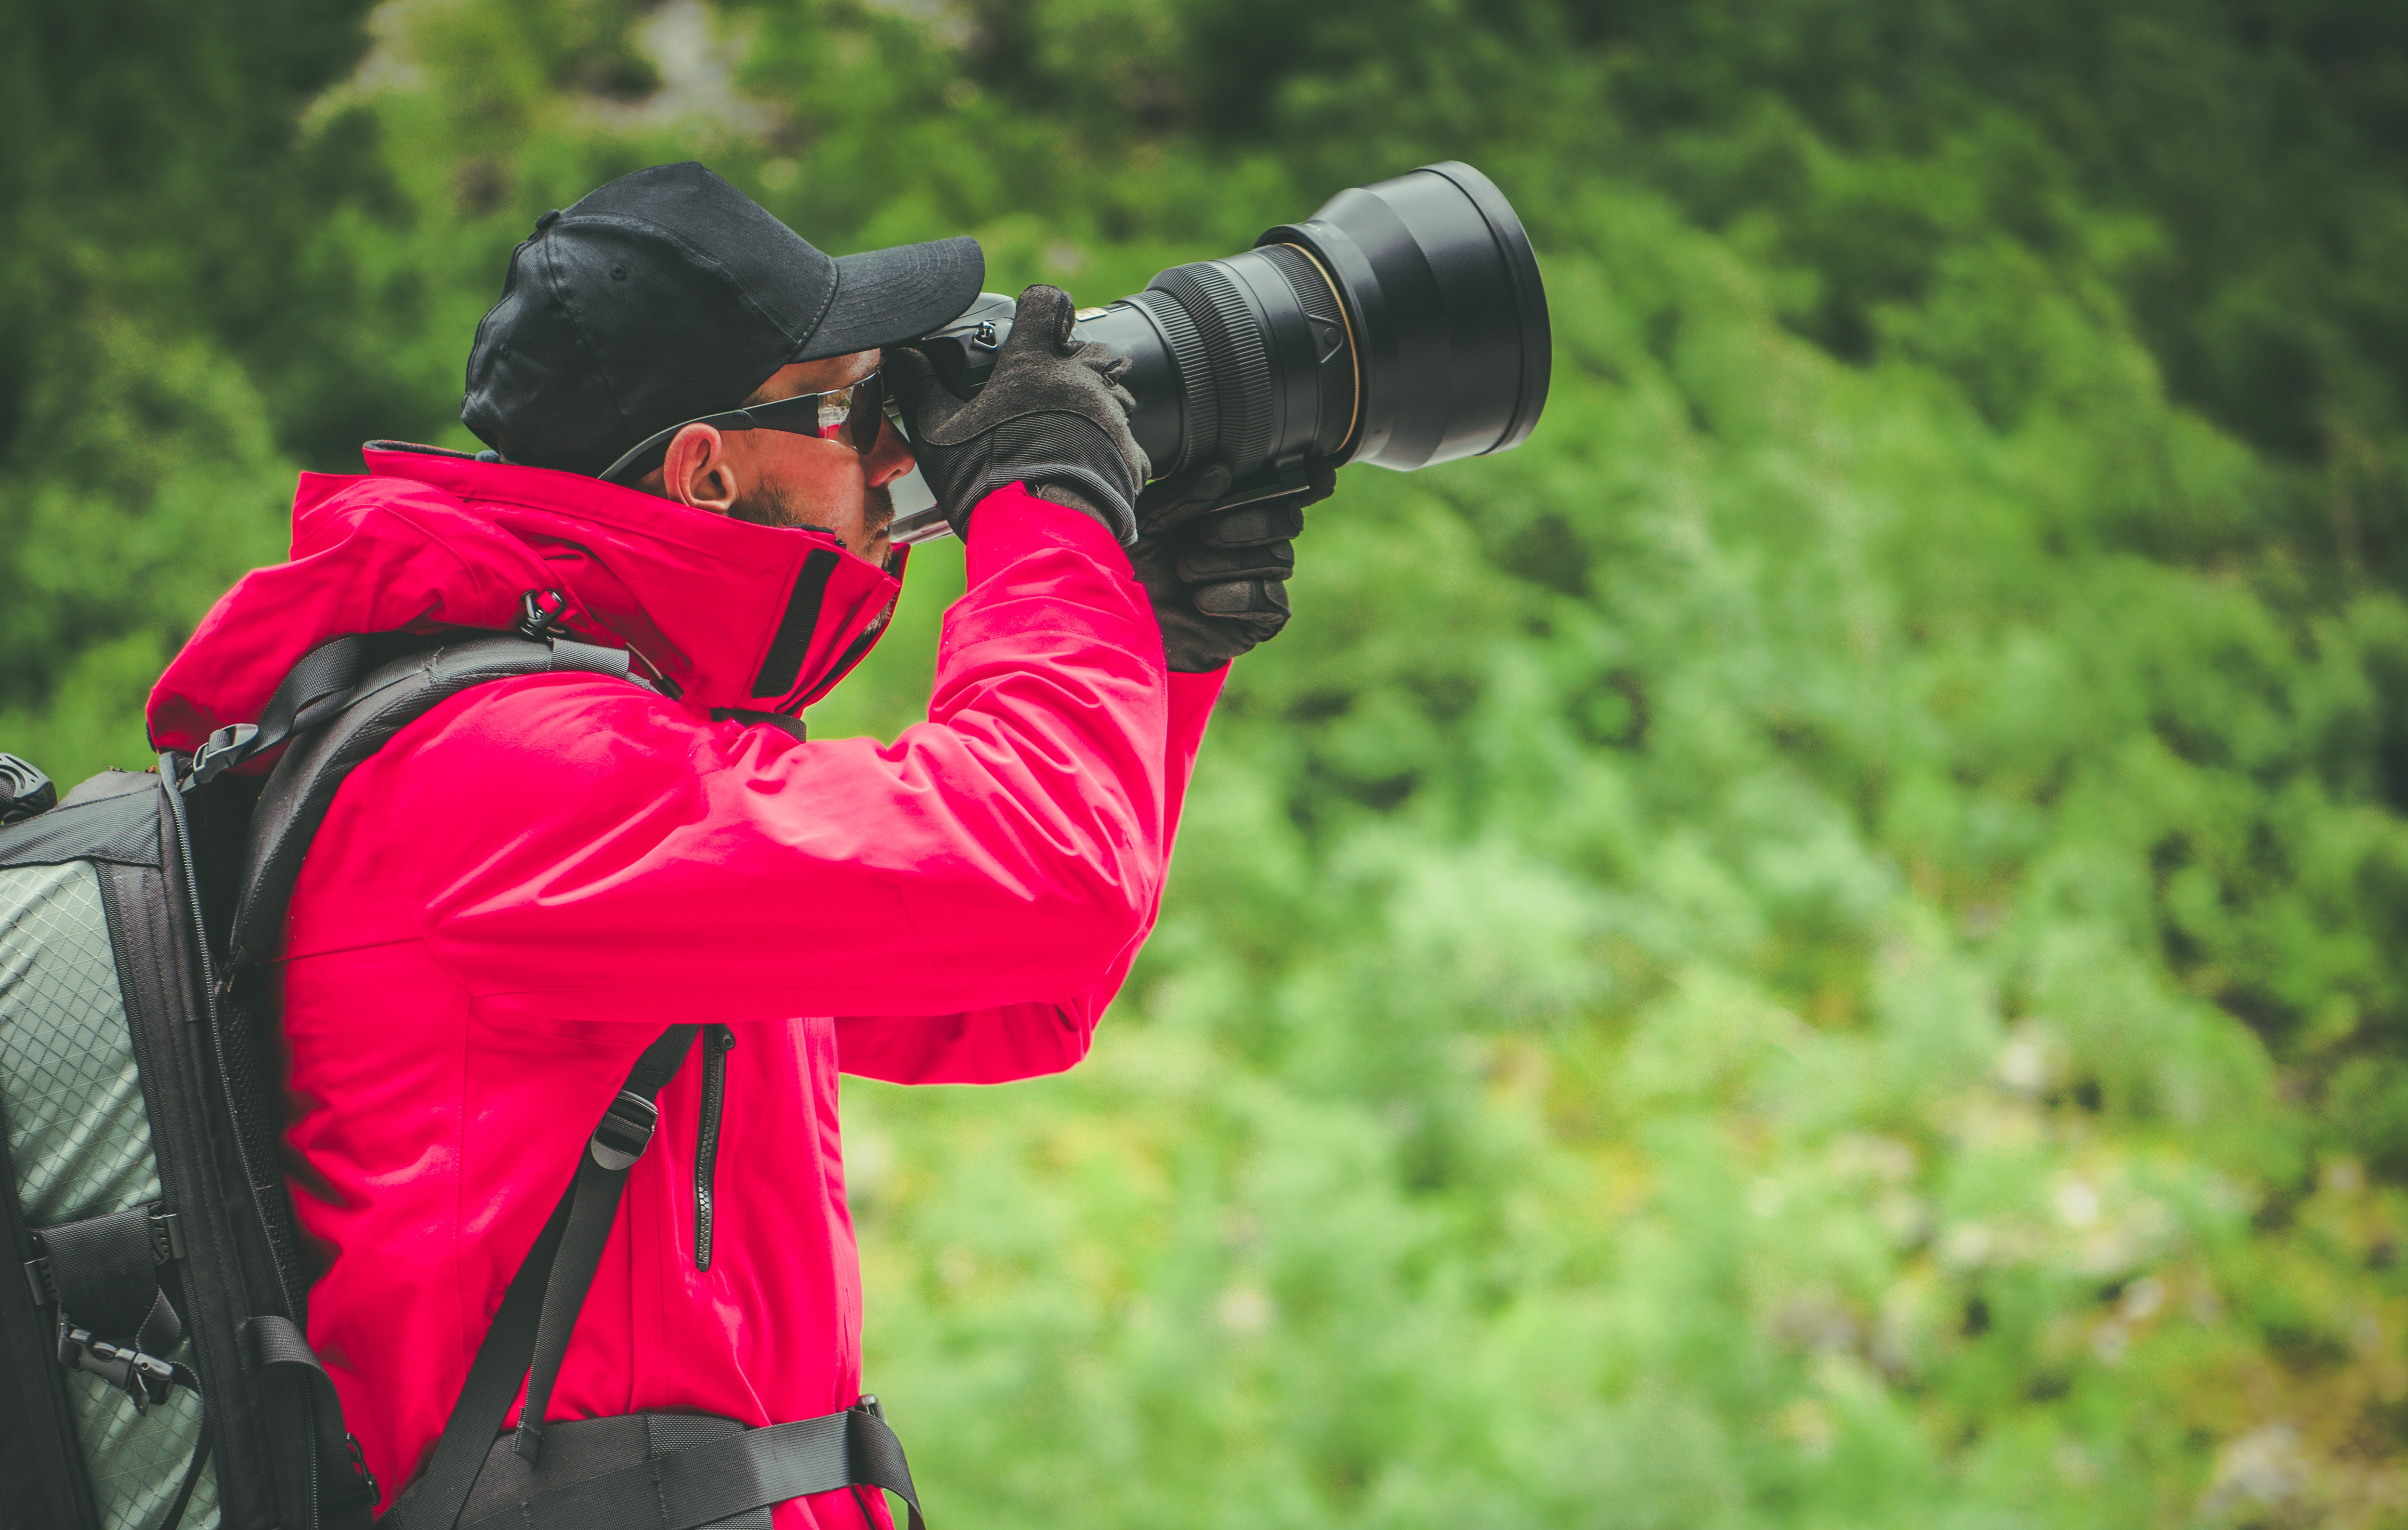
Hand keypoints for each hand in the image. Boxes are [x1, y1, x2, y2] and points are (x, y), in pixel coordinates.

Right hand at [885, 284, 1148, 542]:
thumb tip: (903, 356)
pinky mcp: (1128, 453)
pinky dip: (1110, 444)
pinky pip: (1128, 437)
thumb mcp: (938, 432)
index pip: (1046, 304)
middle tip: (1047, 382)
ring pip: (1112, 389)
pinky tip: (1088, 459)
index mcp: (1034, 365)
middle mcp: (1080, 381)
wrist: (1042, 533)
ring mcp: (1110, 416)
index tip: (1029, 319)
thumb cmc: (988, 479)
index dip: (1038, 306)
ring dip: (1093, 398)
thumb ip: (921, 387)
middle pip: (1090, 345)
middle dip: (1072, 357)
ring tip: (1067, 423)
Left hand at [1130, 460, 1332, 671]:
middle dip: (1252, 523)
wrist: (1128, 620)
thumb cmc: (1138, 559)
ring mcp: (1264, 577)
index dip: (1310, 478)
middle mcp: (1258, 538)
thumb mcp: (1148, 520)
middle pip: (1290, 517)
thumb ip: (1183, 495)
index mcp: (1237, 504)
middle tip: (1204, 534)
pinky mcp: (1263, 618)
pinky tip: (1201, 599)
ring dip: (1229, 562)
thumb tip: (1222, 473)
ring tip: (1185, 570)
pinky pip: (1270, 599)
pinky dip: (1235, 595)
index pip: (1288, 486)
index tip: (1313, 469)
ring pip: (1280, 558)